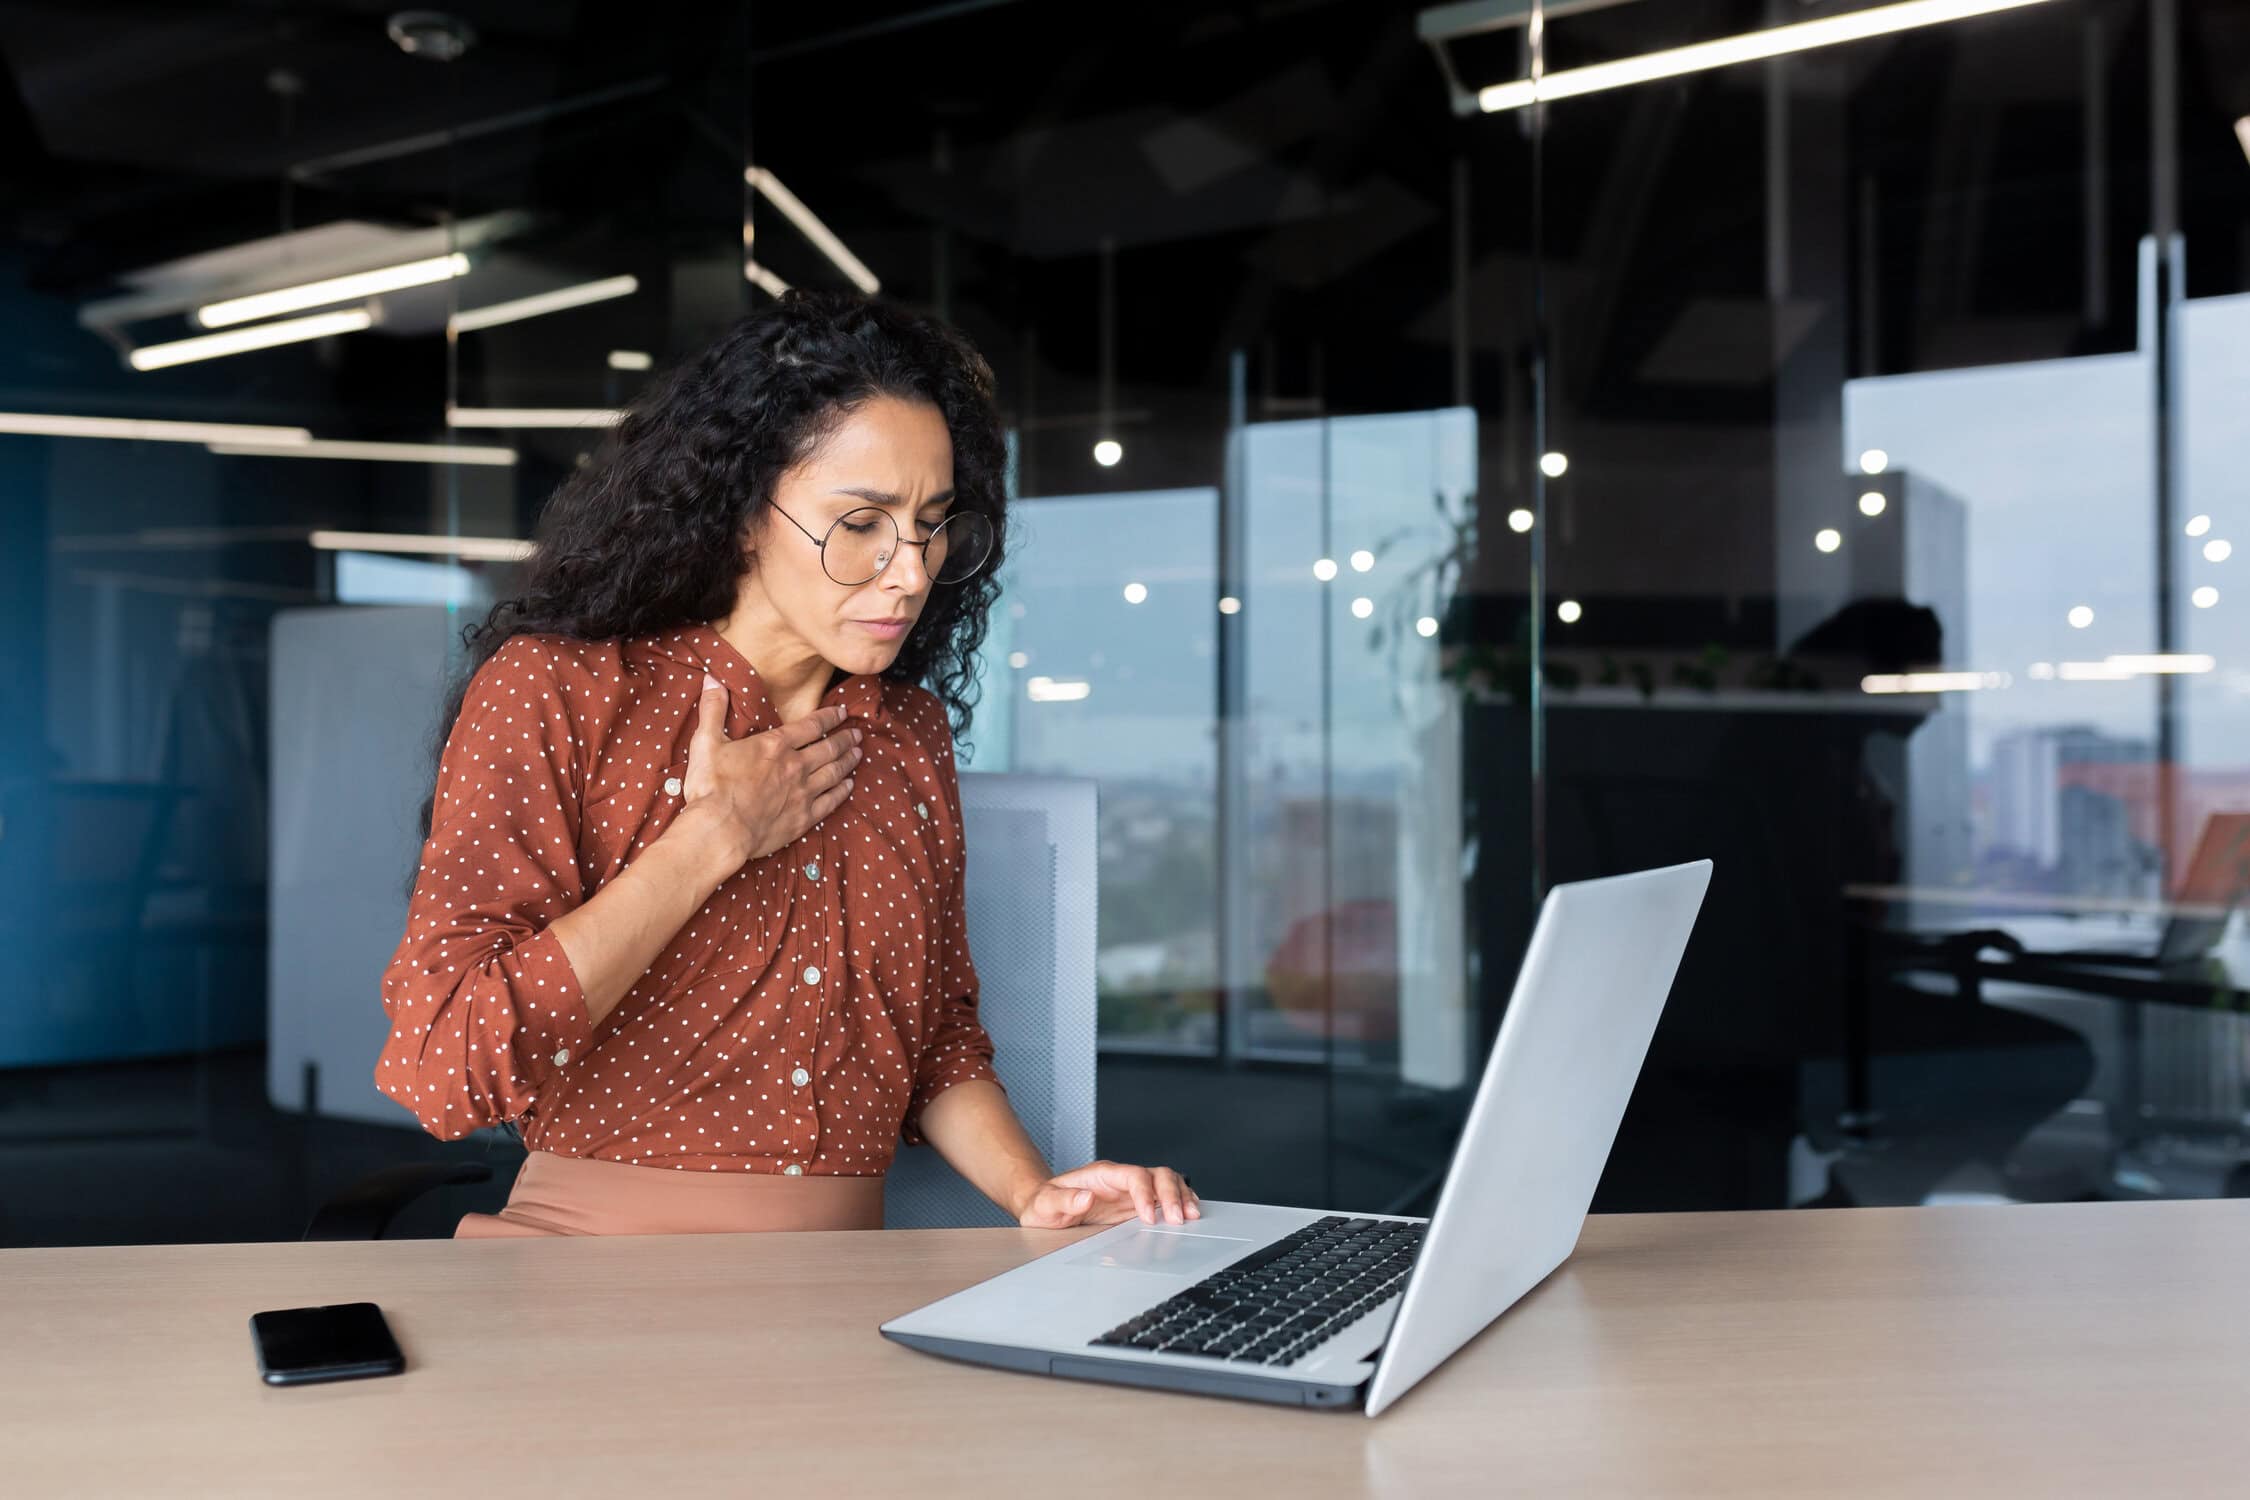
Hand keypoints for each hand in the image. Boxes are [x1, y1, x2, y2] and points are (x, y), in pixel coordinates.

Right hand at [669, 675, 859, 871]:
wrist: (721, 831)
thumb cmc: (711, 788)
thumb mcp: (706, 742)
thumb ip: (713, 708)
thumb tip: (712, 678)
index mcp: (775, 745)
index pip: (812, 725)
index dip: (830, 716)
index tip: (843, 712)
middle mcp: (795, 766)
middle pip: (829, 748)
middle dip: (846, 738)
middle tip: (857, 734)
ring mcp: (802, 793)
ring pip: (834, 772)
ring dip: (848, 761)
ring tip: (859, 754)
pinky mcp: (803, 818)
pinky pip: (831, 801)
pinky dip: (842, 791)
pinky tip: (849, 786)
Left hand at [1015, 1160, 1201, 1228]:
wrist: (1044, 1208)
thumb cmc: (1045, 1205)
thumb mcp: (1045, 1205)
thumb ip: (1063, 1201)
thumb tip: (1084, 1198)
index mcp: (1103, 1175)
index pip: (1134, 1175)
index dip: (1145, 1194)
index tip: (1148, 1217)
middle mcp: (1121, 1179)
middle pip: (1157, 1174)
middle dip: (1171, 1194)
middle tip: (1179, 1219)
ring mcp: (1131, 1192)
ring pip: (1166, 1182)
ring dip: (1181, 1197)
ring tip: (1192, 1216)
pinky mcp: (1136, 1205)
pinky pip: (1165, 1198)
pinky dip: (1180, 1203)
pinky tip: (1189, 1213)